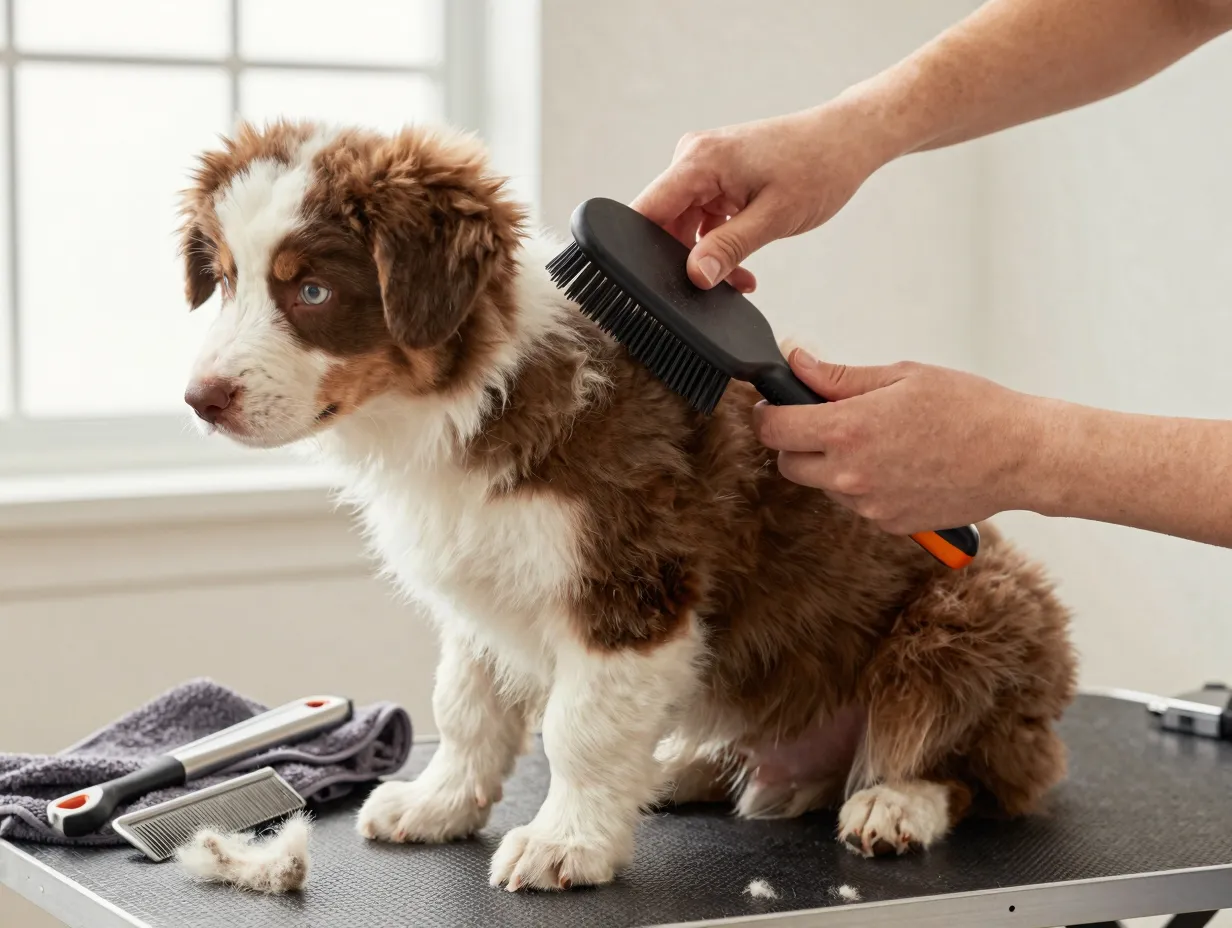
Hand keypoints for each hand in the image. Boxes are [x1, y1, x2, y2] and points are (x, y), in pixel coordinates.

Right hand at [631, 97, 900, 291]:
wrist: (848, 140)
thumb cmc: (819, 167)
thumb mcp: (773, 218)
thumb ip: (728, 248)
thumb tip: (694, 276)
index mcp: (698, 161)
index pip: (645, 210)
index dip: (637, 249)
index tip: (652, 282)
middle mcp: (693, 158)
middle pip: (663, 223)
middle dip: (684, 260)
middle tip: (717, 288)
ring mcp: (704, 167)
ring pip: (684, 226)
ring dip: (707, 256)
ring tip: (740, 280)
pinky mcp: (717, 177)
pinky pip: (703, 219)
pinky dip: (718, 243)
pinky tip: (742, 266)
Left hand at [751, 351, 1042, 533]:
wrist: (1020, 456)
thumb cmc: (970, 408)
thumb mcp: (901, 376)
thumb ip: (839, 377)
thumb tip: (797, 363)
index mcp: (848, 431)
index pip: (773, 430)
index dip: (767, 415)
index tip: (775, 406)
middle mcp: (851, 475)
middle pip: (788, 464)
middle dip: (796, 441)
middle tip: (824, 419)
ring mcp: (869, 505)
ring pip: (822, 485)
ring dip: (831, 464)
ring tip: (876, 439)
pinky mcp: (889, 523)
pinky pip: (856, 503)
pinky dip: (863, 484)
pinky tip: (898, 462)